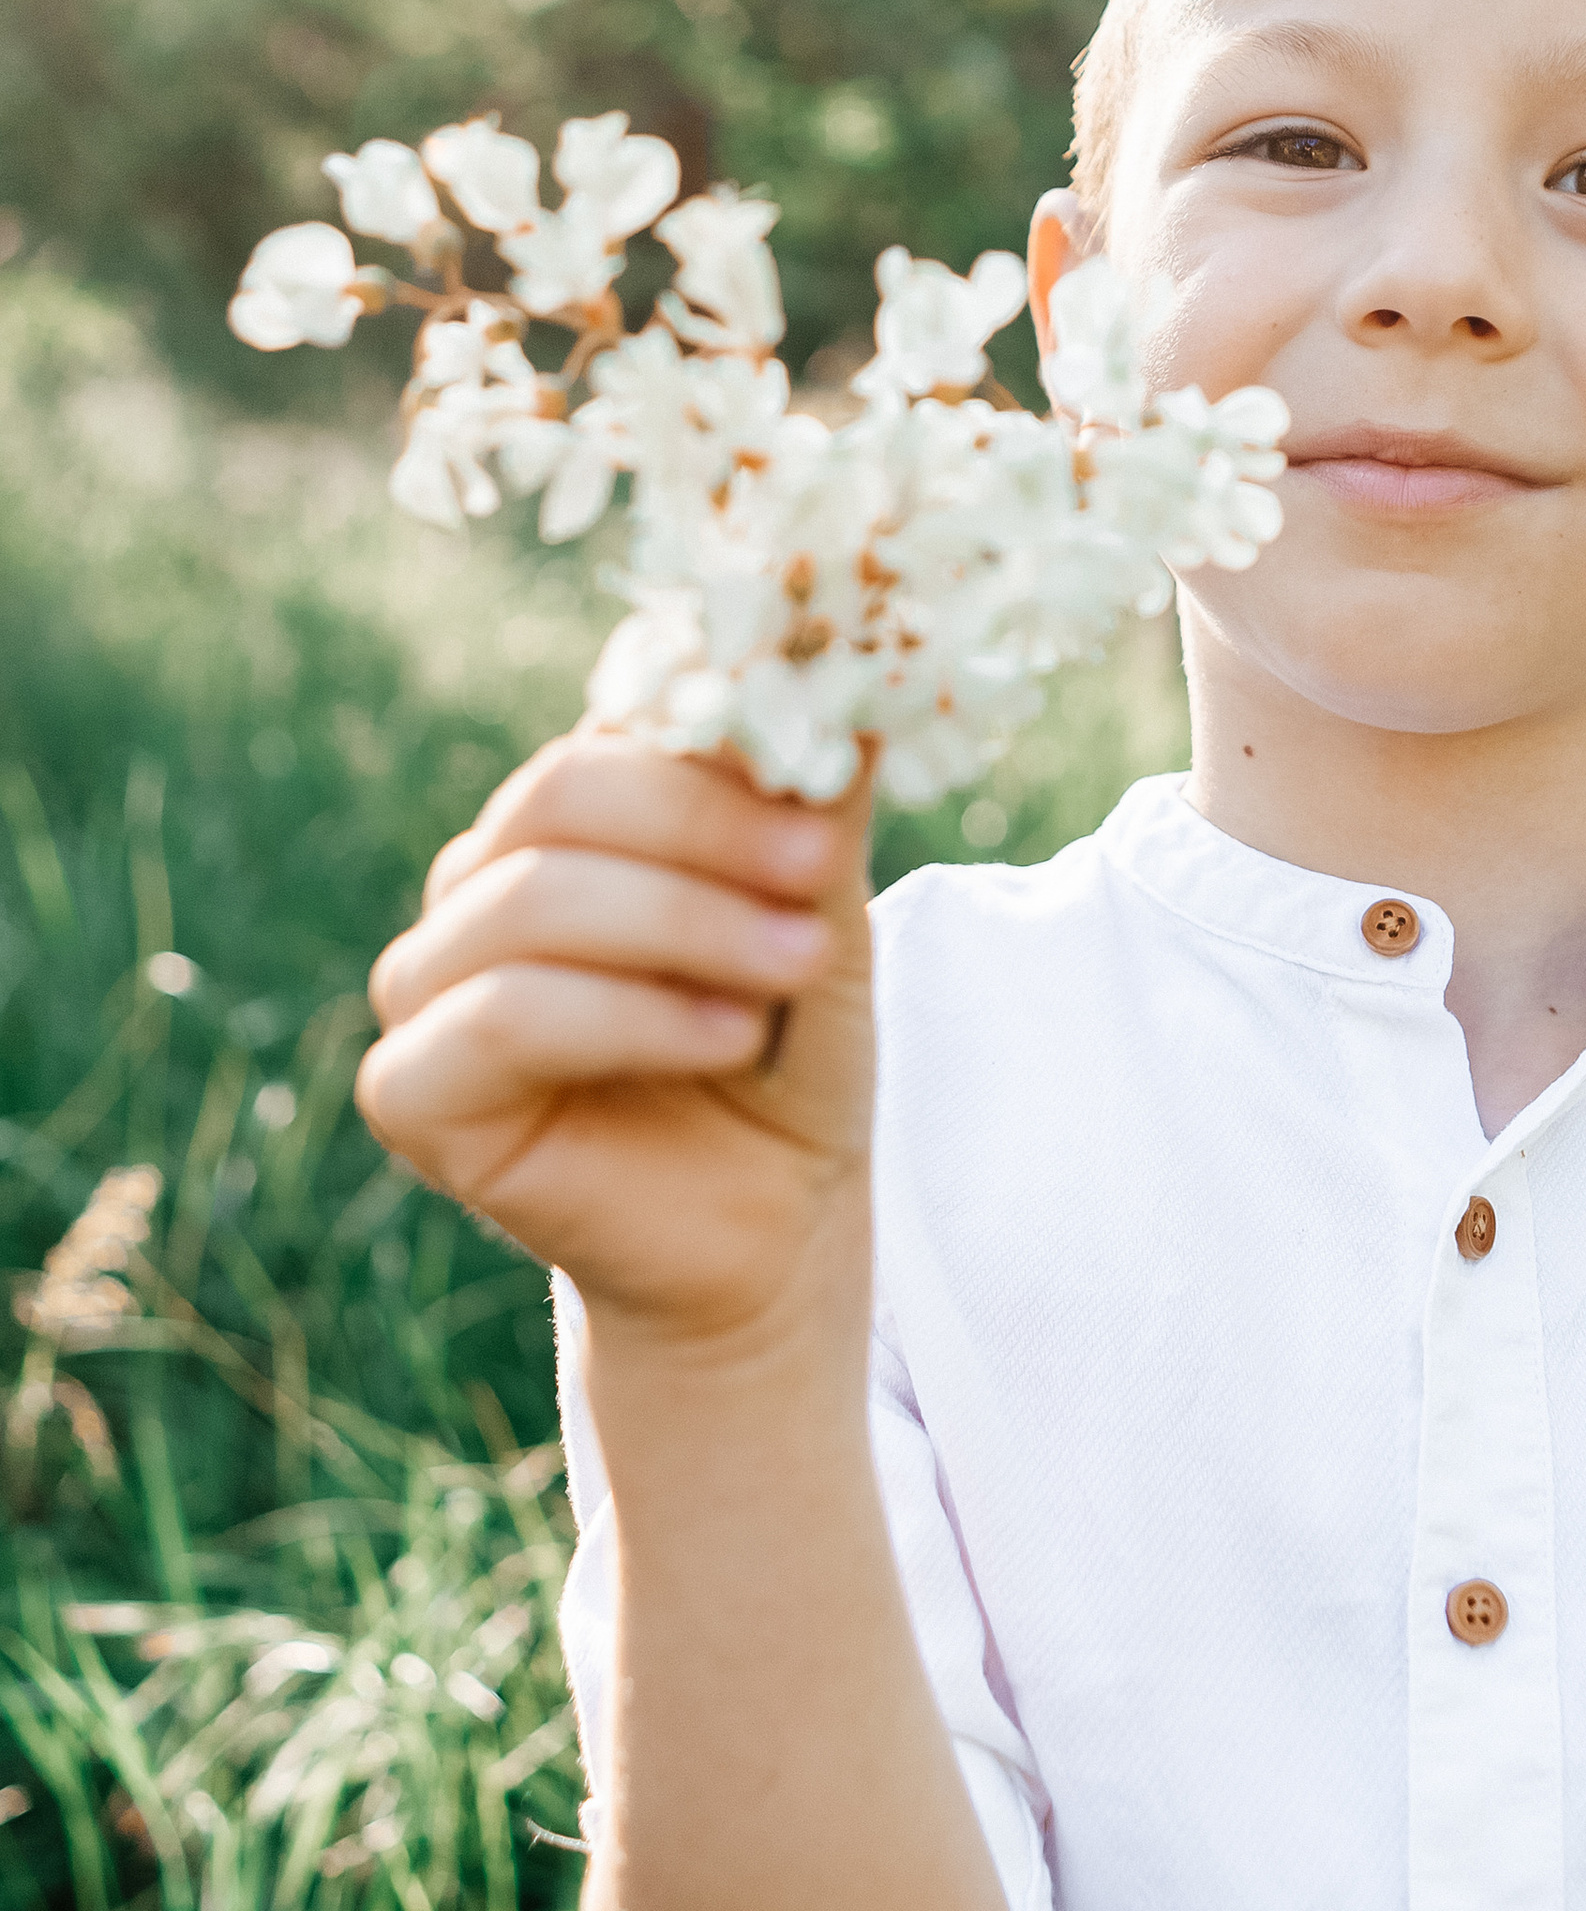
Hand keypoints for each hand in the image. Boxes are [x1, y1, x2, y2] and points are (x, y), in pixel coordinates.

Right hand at [357, 729, 874, 1353]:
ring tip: (796, 965)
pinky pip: (506, 1016)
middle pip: (561, 794)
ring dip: (685, 926)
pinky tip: (727, 1035)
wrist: (769, 1231)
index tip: (830, 774)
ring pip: (534, 900)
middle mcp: (479, 883)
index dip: (718, 738)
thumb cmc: (787, 1061)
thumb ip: (814, 811)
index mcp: (563, 821)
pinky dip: (630, 1017)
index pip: (613, 728)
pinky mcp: (410, 1090)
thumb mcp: (820, 918)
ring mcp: (428, 983)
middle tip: (816, 867)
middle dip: (703, 826)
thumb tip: (850, 679)